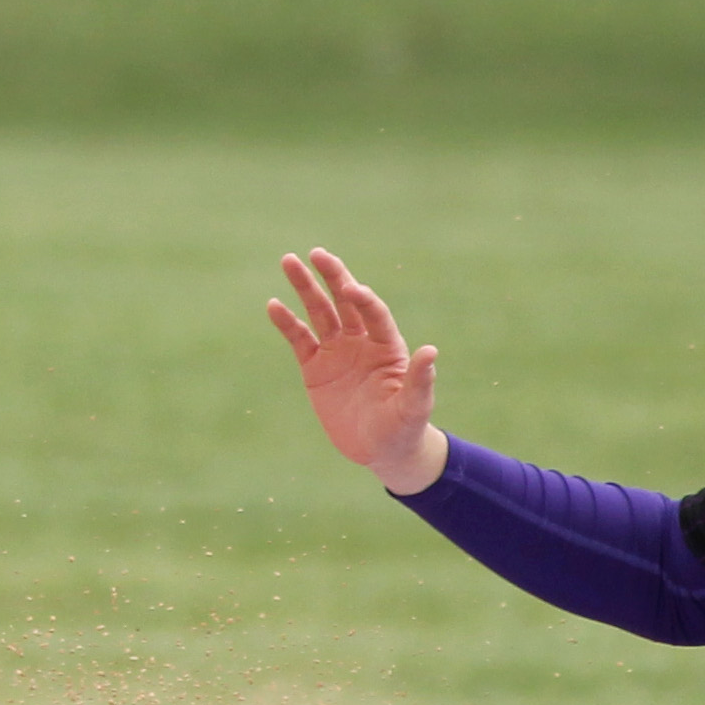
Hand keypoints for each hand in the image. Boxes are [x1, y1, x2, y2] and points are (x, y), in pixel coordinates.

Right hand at [266, 248, 447, 495]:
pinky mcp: (315, 368)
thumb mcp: (413, 408)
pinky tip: (274, 305)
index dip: (362, 299)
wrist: (380, 451)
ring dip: (305, 287)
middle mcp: (361, 341)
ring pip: (319, 312)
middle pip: (344, 301)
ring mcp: (337, 352)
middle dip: (332, 276)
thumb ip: (419, 380)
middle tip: (317, 253)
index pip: (373, 313)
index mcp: (387, 346)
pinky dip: (286, 322)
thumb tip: (430, 351)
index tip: (350, 288)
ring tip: (289, 261)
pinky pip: (298, 339)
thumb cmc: (403, 429)